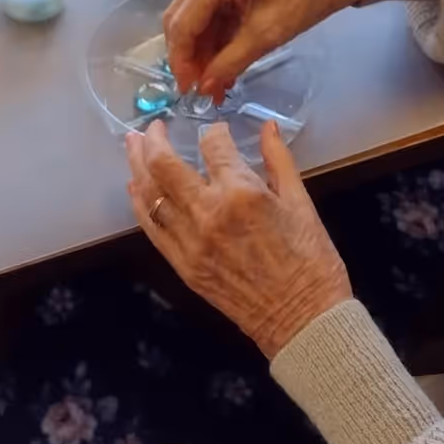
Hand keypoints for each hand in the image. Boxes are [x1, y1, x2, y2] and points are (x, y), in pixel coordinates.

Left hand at [126, 119, 352, 359]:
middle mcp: (208, 213)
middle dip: (154, 140)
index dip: (214, 132)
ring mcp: (190, 241)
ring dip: (138, 166)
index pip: (213, 146)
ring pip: (151, 195)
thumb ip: (278, 159)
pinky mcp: (183, 265)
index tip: (218, 133)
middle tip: (152, 127)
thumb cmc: (310, 260)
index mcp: (242, 193)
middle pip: (165, 165)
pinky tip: (136, 188)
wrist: (302, 317)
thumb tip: (267, 126)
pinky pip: (152, 228)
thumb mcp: (301, 202)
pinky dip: (141, 204)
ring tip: (133, 146)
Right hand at [163, 0, 373, 100]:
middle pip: (182, 19)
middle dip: (190, 58)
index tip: (187, 91)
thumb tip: (204, 88)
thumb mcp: (266, 34)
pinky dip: (217, 40)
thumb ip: (230, 62)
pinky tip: (225, 65)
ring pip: (197, 19)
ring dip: (204, 52)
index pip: (182, 24)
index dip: (181, 61)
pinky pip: (214, 13)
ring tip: (216, 85)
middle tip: (199, 90)